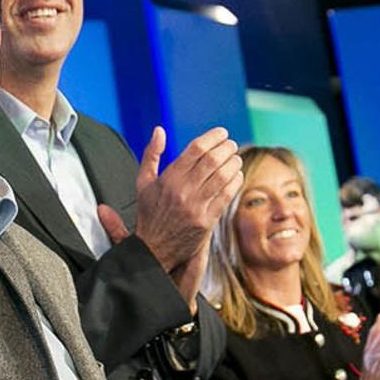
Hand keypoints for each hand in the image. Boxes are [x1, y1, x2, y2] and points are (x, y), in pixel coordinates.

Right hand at [130, 126, 242, 305]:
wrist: (152, 249)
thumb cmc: (149, 214)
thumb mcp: (143, 182)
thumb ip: (151, 154)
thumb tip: (159, 130)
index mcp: (168, 178)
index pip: (196, 150)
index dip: (212, 137)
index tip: (221, 133)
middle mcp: (182, 191)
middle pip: (212, 160)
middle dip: (226, 148)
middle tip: (230, 144)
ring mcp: (196, 207)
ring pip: (222, 176)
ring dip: (233, 163)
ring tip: (235, 158)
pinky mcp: (206, 221)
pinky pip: (226, 196)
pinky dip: (235, 182)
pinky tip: (236, 176)